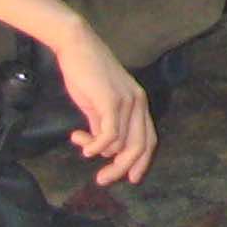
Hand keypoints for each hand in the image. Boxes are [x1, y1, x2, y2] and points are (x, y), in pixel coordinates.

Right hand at [48, 20, 157, 187]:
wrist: (77, 47)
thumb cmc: (86, 75)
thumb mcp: (98, 105)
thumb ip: (104, 125)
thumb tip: (103, 150)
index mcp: (139, 103)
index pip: (149, 140)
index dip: (142, 162)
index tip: (130, 179)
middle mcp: (138, 103)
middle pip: (139, 147)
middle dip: (121, 168)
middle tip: (102, 180)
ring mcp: (127, 101)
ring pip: (121, 144)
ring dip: (98, 152)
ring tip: (81, 144)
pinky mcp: (111, 100)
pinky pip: (108, 135)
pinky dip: (95, 146)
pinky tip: (81, 142)